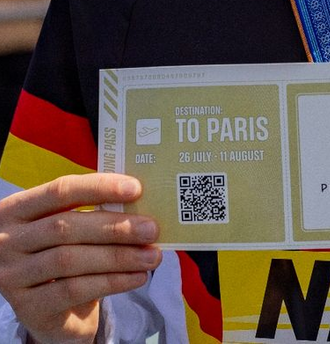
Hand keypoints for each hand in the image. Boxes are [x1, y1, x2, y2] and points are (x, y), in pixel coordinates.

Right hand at [0, 174, 161, 343]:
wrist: (48, 306)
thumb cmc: (66, 251)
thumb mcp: (72, 226)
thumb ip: (95, 210)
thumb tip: (142, 200)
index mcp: (17, 209)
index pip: (60, 190)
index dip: (99, 187)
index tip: (136, 188)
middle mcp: (7, 241)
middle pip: (65, 226)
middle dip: (115, 227)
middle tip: (151, 230)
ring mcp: (12, 276)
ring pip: (70, 260)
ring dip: (118, 257)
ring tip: (152, 256)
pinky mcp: (26, 307)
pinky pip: (73, 290)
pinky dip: (111, 282)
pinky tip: (136, 277)